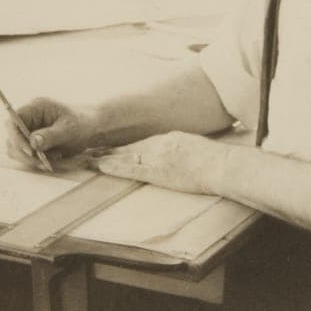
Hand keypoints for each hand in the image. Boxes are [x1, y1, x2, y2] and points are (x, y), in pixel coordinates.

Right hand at [5, 96, 93, 166]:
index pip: (13, 122)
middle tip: (42, 163)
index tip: (30, 152)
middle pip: (12, 139)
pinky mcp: (33, 144)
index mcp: (35, 108)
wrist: (92, 129)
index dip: (15, 137)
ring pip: (17, 151)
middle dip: (24, 154)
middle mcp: (28, 120)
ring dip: (31, 160)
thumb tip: (32, 143)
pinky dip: (37, 162)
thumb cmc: (82, 123)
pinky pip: (27, 157)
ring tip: (51, 160)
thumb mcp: (68, 129)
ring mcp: (29, 132)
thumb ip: (50, 136)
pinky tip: (53, 159)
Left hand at [90, 132, 217, 194]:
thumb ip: (184, 149)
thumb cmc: (217, 161)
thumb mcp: (198, 148)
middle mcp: (160, 144)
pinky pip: (130, 169)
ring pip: (126, 156)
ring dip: (106, 157)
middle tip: (91, 149)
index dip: (126, 146)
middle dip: (111, 149)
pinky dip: (114, 167)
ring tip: (89, 158)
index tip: (112, 147)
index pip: (143, 143)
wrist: (222, 166)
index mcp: (171, 139)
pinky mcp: (157, 171)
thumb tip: (179, 154)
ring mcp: (157, 157)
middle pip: (130, 147)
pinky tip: (101, 167)